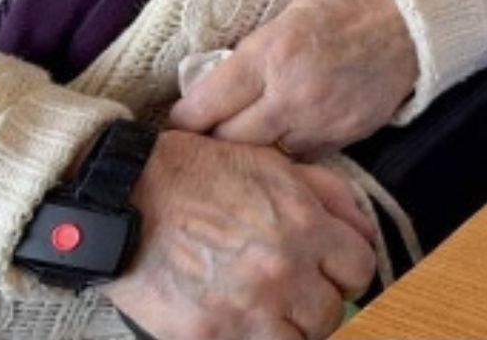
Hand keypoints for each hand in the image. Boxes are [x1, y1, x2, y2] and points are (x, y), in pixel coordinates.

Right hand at [105, 131, 376, 339]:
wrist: (124, 196)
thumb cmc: (197, 175)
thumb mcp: (273, 165)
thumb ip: (328, 195)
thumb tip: (361, 229)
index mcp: (304, 226)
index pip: (361, 269)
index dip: (347, 272)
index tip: (330, 273)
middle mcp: (283, 270)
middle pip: (331, 311)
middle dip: (318, 303)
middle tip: (294, 295)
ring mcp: (247, 307)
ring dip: (288, 328)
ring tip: (267, 312)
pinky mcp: (208, 334)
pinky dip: (250, 338)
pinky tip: (237, 322)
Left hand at [171, 0, 417, 158]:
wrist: (414, 12)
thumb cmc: (346, 0)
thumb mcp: (285, 15)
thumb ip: (250, 56)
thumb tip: (212, 92)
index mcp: (270, 54)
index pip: (203, 107)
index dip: (182, 120)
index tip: (176, 123)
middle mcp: (293, 94)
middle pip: (228, 143)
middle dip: (213, 140)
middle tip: (206, 134)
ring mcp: (323, 119)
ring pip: (265, 157)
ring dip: (253, 149)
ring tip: (247, 137)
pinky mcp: (348, 135)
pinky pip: (304, 157)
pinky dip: (290, 149)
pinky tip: (289, 134)